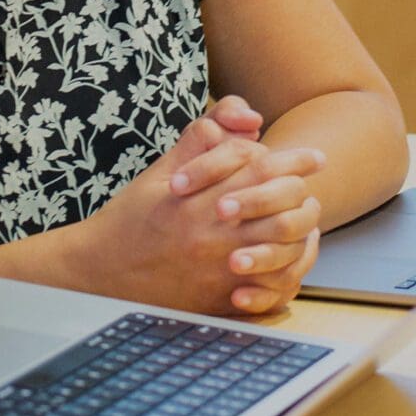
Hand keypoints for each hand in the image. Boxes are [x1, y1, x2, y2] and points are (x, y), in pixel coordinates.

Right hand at [69, 111, 323, 314]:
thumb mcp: (157, 174)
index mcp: (198, 202)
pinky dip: (289, 270)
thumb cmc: (129, 220)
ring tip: (307, 218)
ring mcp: (218, 271)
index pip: (261, 172)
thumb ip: (198, 143)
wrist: (100, 274)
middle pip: (281, 210)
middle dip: (304, 194)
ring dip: (303, 232)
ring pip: (283, 249)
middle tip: (314, 186)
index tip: (315, 157)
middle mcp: (212, 236)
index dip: (293, 161)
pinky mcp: (219, 298)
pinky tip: (292, 255)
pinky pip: (271, 287)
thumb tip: (239, 116)